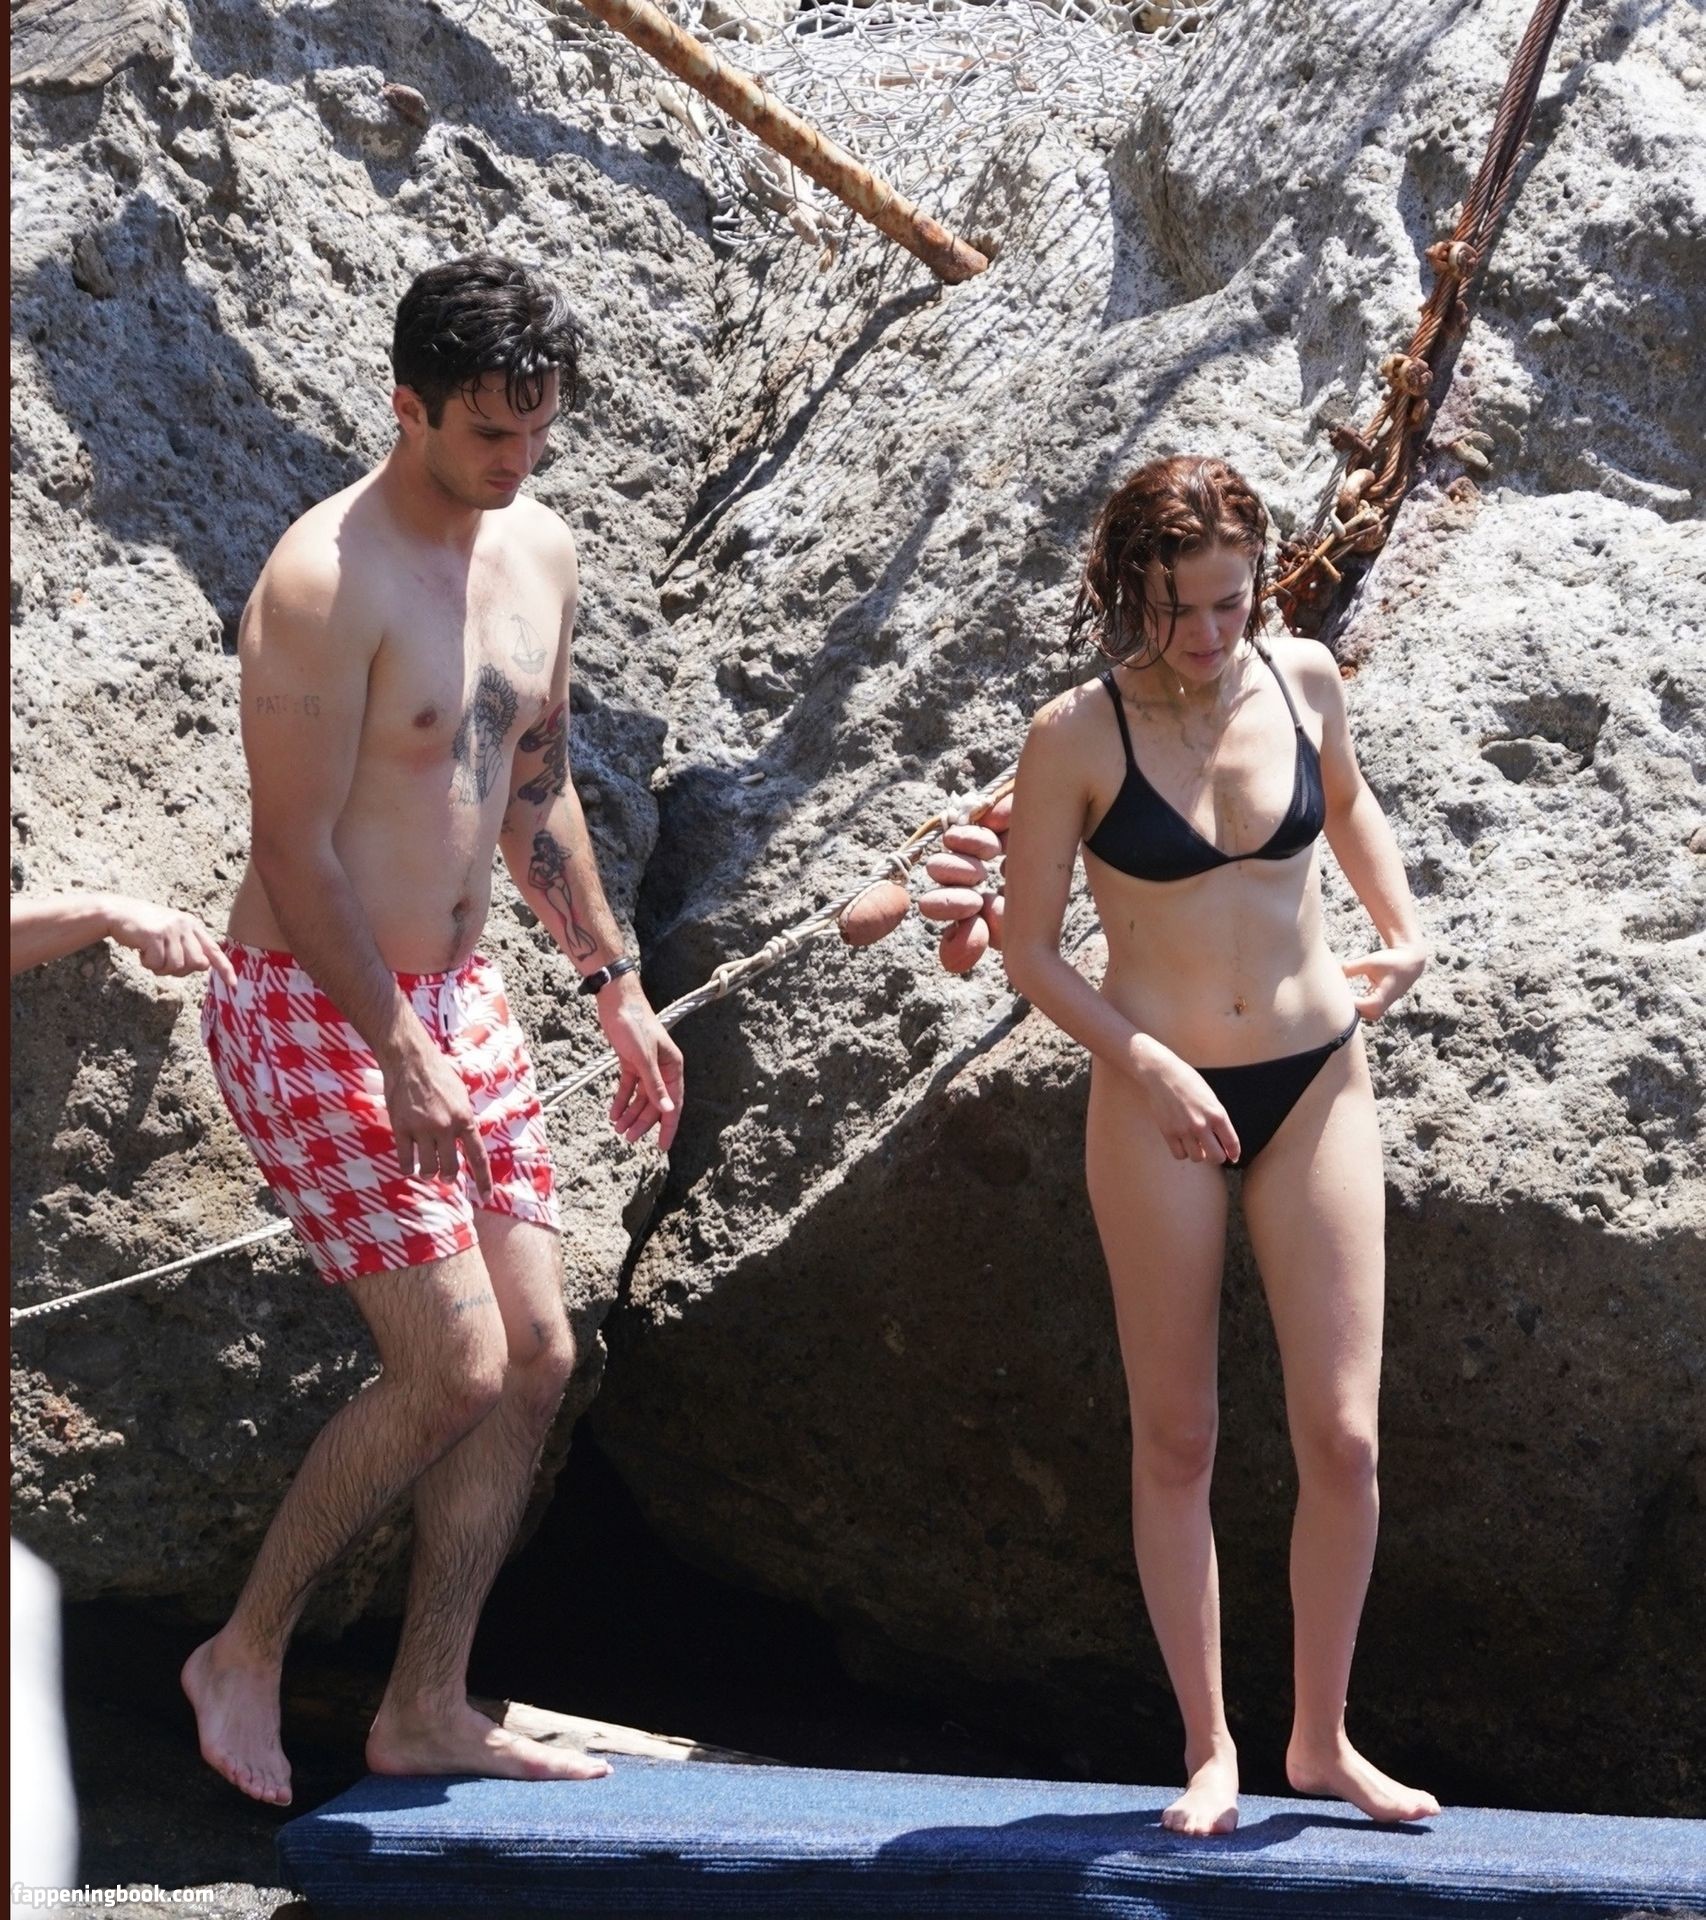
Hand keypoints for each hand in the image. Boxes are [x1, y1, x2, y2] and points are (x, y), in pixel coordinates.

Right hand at [104, 895, 236, 985]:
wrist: (118, 912)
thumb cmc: (146, 928)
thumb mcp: (172, 933)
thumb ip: (188, 947)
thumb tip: (204, 966)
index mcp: (193, 926)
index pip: (214, 950)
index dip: (224, 968)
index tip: (233, 984)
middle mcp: (186, 926)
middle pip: (196, 964)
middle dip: (180, 970)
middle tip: (162, 960)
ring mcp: (171, 930)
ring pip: (176, 966)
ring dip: (160, 967)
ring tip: (150, 953)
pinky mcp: (155, 935)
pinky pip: (157, 963)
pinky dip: (148, 963)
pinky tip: (141, 951)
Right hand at [381, 1034, 493, 1200]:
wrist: (411, 1060)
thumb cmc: (439, 1075)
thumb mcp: (461, 1096)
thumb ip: (464, 1120)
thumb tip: (467, 1141)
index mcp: (465, 1119)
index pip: (478, 1157)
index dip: (483, 1180)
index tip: (486, 1197)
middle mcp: (446, 1127)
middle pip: (450, 1168)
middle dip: (449, 1176)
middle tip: (446, 1174)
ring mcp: (422, 1129)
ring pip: (427, 1168)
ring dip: (428, 1172)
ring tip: (427, 1167)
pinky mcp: (401, 1128)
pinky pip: (405, 1160)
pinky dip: (408, 1167)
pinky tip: (409, 1164)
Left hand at [598, 978, 682, 1149]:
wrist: (616, 1000)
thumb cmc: (634, 1025)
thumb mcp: (644, 1058)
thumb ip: (655, 1086)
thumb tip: (668, 1111)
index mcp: (673, 1067)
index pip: (673, 1103)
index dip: (668, 1126)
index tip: (662, 1147)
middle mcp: (662, 1068)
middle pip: (654, 1103)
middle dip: (642, 1122)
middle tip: (628, 1139)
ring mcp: (645, 1065)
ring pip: (640, 1097)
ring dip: (629, 1113)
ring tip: (617, 1129)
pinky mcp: (630, 1061)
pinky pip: (627, 1087)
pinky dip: (620, 1100)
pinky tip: (612, 1113)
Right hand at [1129, 1037, 1241, 1165]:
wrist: (1163, 1074)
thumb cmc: (1188, 1081)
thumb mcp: (1210, 1097)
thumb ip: (1216, 1117)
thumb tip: (1220, 1137)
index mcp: (1217, 1114)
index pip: (1231, 1142)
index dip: (1234, 1153)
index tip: (1233, 1156)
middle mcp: (1202, 1125)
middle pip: (1216, 1157)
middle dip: (1217, 1156)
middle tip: (1213, 1151)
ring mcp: (1184, 1130)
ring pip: (1197, 1158)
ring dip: (1199, 1154)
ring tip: (1196, 1145)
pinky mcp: (1168, 1133)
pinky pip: (1179, 1155)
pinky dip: (1183, 1152)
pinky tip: (1183, 1143)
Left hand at [1341, 944, 1427, 1020]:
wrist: (1410, 962)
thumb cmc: (1391, 961)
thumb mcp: (1370, 962)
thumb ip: (1351, 967)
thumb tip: (1334, 971)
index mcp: (1378, 1001)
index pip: (1354, 1008)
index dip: (1342, 1001)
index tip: (1332, 992)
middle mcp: (1380, 1008)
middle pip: (1355, 1014)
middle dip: (1345, 1005)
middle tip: (1333, 994)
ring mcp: (1380, 1007)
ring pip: (1359, 1012)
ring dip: (1350, 1004)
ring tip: (1339, 993)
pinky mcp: (1378, 1003)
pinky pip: (1362, 1008)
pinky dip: (1355, 1002)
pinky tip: (1346, 993)